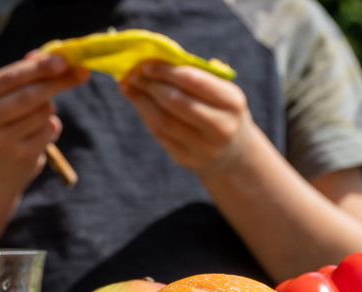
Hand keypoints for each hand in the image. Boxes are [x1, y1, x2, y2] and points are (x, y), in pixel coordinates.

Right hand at [0, 52, 87, 193]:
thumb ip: (19, 76)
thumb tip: (46, 55)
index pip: (11, 78)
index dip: (39, 68)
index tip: (63, 60)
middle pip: (30, 95)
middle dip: (58, 82)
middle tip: (81, 73)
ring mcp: (2, 142)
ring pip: (44, 112)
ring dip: (49, 108)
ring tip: (35, 117)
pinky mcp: (22, 157)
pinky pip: (50, 130)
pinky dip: (50, 126)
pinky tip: (35, 136)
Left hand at [120, 61, 256, 176]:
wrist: (233, 153)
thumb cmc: (222, 111)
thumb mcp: (221, 92)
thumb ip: (194, 76)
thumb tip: (154, 62)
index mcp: (232, 102)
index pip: (194, 81)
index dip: (166, 71)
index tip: (146, 64)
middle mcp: (221, 127)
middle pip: (176, 102)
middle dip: (151, 86)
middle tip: (133, 74)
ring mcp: (204, 147)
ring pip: (163, 121)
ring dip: (141, 101)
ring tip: (128, 87)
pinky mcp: (187, 160)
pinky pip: (160, 135)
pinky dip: (146, 116)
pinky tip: (138, 103)